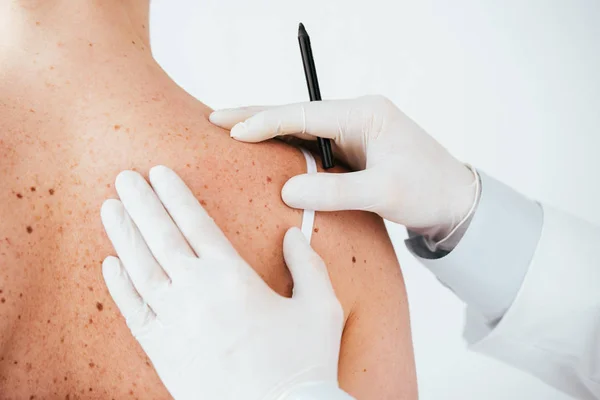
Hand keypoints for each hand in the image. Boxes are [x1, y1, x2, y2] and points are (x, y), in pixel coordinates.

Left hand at [100, 166, 350, 399]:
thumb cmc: (304, 363)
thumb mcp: (321, 308)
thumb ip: (308, 265)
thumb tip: (291, 233)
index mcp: (233, 277)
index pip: (196, 223)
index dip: (175, 195)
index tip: (158, 172)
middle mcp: (197, 292)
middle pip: (160, 236)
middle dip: (141, 202)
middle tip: (123, 176)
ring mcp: (174, 321)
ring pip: (139, 267)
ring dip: (122, 234)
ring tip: (108, 207)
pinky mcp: (162, 351)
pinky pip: (132, 311)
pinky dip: (118, 285)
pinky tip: (108, 263)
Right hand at [210, 95, 476, 238]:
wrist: (456, 202)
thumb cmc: (429, 191)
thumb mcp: (383, 193)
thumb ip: (335, 191)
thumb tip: (286, 191)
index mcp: (365, 114)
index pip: (305, 115)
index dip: (266, 121)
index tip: (232, 130)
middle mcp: (357, 117)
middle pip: (297, 115)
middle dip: (257, 116)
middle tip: (216, 117)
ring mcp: (354, 134)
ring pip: (301, 130)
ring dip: (268, 132)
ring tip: (231, 134)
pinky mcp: (353, 152)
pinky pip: (312, 148)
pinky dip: (286, 151)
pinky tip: (265, 155)